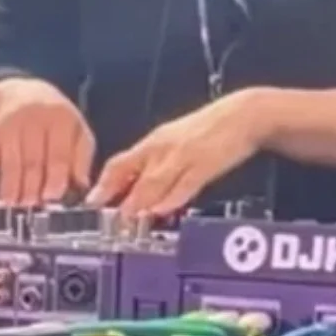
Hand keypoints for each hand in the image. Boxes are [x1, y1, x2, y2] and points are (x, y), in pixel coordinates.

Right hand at [0, 78, 94, 205]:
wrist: (27, 91)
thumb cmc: (58, 121)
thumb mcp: (78, 131)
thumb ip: (82, 157)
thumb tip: (82, 186)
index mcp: (61, 120)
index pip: (59, 154)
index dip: (56, 177)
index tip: (52, 199)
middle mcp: (35, 118)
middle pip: (33, 159)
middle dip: (32, 186)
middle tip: (31, 208)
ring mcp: (12, 123)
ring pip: (11, 159)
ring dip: (10, 185)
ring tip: (11, 206)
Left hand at [86, 89, 266, 217]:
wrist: (243, 114)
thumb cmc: (210, 129)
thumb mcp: (176, 142)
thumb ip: (157, 165)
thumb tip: (138, 189)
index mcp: (154, 142)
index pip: (120, 163)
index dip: (104, 184)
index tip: (92, 203)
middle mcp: (163, 148)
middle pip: (132, 173)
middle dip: (117, 198)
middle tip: (106, 220)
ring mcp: (183, 156)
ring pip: (154, 181)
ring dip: (139, 202)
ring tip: (128, 221)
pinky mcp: (205, 163)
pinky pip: (185, 184)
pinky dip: (171, 198)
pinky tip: (162, 210)